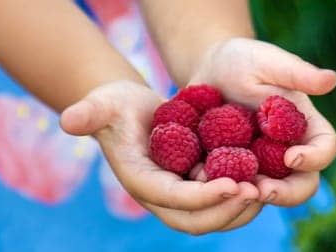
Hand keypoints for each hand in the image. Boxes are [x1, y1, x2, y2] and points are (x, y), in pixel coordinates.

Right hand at [60, 81, 259, 234]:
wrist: (132, 111)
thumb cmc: (117, 105)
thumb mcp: (105, 103)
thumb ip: (89, 112)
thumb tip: (68, 120)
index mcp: (142, 182)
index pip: (175, 199)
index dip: (204, 196)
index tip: (234, 185)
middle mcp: (163, 198)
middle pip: (198, 220)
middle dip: (228, 210)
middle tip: (256, 191)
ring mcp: (182, 198)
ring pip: (216, 218)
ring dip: (242, 209)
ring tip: (266, 188)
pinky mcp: (199, 190)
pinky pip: (225, 204)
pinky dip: (245, 198)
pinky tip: (267, 180)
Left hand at [188, 38, 335, 209]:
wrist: (207, 73)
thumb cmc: (243, 60)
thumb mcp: (267, 61)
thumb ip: (297, 72)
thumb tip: (332, 79)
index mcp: (306, 126)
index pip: (326, 148)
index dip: (315, 158)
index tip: (291, 156)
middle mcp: (290, 152)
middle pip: (304, 184)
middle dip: (286, 193)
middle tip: (261, 190)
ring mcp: (263, 167)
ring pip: (269, 194)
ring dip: (253, 197)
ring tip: (230, 190)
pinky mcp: (235, 174)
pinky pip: (234, 191)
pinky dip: (223, 192)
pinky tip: (203, 182)